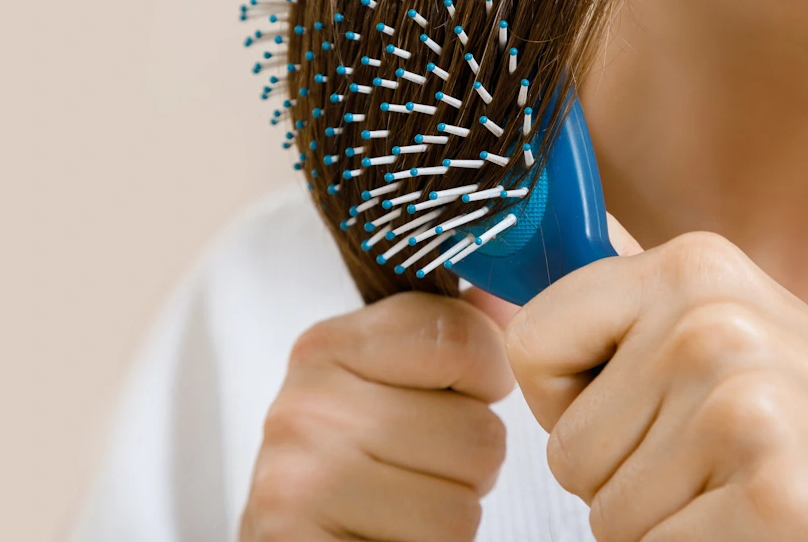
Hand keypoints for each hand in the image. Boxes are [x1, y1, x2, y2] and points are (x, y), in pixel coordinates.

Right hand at [240, 289, 516, 541]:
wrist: (298, 537)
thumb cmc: (357, 454)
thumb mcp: (394, 374)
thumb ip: (455, 329)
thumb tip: (509, 291)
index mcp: (327, 344)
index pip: (463, 340)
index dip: (487, 376)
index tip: (459, 392)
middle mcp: (304, 408)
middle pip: (477, 432)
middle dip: (471, 459)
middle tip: (423, 464)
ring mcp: (298, 484)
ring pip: (463, 504)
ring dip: (451, 512)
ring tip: (405, 502)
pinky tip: (389, 532)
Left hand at [505, 218, 807, 540]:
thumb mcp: (742, 332)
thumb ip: (639, 302)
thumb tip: (527, 263)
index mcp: (697, 268)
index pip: (533, 340)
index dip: (570, 401)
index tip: (634, 410)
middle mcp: (711, 320)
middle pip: (568, 449)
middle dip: (628, 482)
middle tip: (728, 469)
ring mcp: (741, 404)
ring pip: (607, 517)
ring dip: (671, 529)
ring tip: (757, 497)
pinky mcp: (769, 491)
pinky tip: (778, 532)